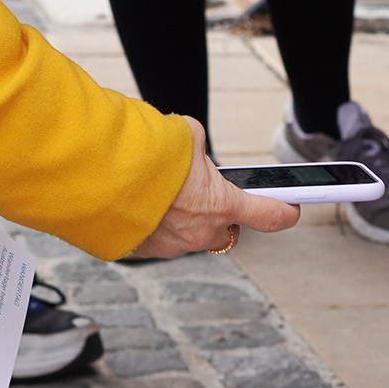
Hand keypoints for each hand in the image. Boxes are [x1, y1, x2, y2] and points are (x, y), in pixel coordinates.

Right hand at [126, 117, 298, 258]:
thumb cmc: (144, 154)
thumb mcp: (186, 135)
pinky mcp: (141, 252)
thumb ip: (199, 149)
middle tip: (205, 192)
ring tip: (164, 193)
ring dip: (184, 219)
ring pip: (189, 237)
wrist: (96, 176)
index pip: (270, 215)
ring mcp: (169, 247)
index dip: (286, 211)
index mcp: (220, 205)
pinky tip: (140, 203)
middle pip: (225, 232)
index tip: (293, 208)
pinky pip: (158, 239)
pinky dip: (154, 224)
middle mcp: (199, 233)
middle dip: (221, 215)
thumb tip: (192, 152)